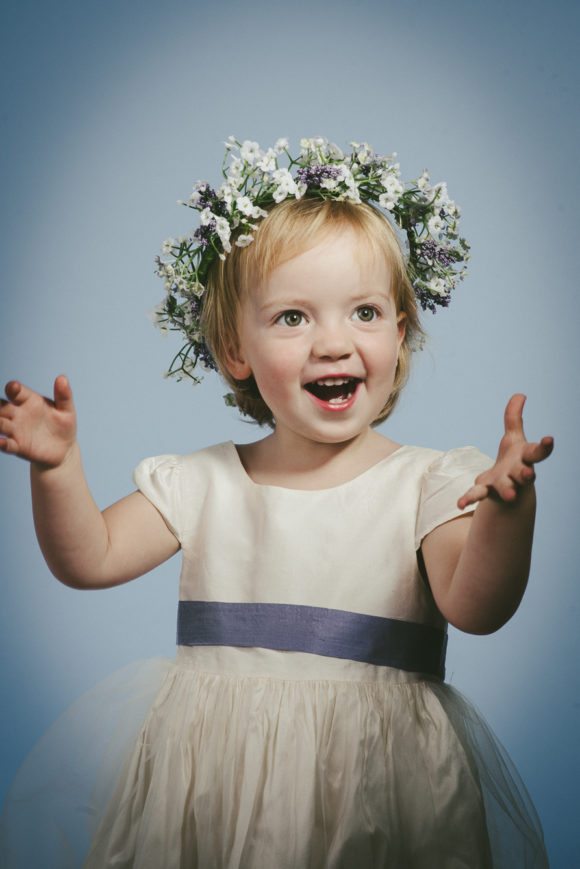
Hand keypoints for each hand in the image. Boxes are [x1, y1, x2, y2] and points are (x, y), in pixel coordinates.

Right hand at [0, 375, 76, 467]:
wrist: (65, 449)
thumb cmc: (64, 425)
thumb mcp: (66, 410)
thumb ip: (64, 395)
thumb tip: (62, 378)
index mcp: (29, 401)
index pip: (17, 392)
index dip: (13, 388)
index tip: (13, 387)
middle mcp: (18, 414)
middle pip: (1, 407)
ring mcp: (16, 430)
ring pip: (0, 424)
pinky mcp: (18, 446)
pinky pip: (7, 445)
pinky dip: (2, 444)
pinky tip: (0, 442)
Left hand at [458, 394, 552, 509]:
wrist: (508, 491)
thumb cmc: (514, 460)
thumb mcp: (513, 437)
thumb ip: (514, 418)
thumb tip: (520, 394)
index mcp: (526, 459)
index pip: (538, 452)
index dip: (544, 446)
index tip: (549, 438)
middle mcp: (518, 474)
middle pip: (524, 474)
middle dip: (526, 475)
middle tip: (529, 475)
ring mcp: (504, 484)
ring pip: (507, 488)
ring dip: (507, 491)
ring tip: (508, 496)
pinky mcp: (488, 491)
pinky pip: (479, 495)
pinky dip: (469, 498)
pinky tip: (459, 504)